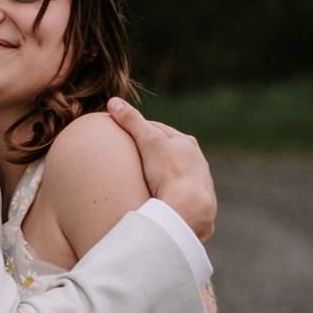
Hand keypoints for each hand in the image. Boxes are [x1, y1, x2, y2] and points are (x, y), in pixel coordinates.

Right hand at [105, 97, 215, 241]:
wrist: (189, 211)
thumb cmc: (169, 172)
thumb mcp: (148, 141)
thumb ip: (132, 121)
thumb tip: (113, 101)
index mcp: (187, 144)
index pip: (159, 131)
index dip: (139, 131)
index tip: (122, 135)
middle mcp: (198, 163)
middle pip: (169, 155)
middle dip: (152, 156)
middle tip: (129, 160)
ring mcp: (199, 186)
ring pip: (176, 178)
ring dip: (162, 179)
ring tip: (142, 184)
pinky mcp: (197, 208)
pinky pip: (179, 200)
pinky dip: (168, 198)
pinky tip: (157, 204)